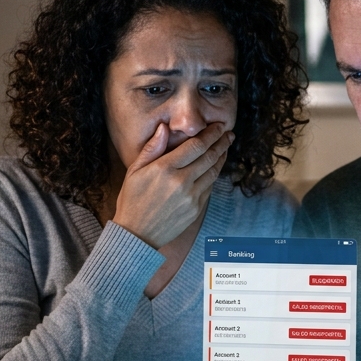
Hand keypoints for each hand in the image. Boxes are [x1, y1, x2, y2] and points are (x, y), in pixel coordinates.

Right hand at [112, 122, 232, 247]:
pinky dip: (214, 174)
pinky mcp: (196, 209)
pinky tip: (214, 167)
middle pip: (209, 156)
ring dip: (221, 157)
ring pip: (213, 172)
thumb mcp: (134, 171)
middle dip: (222, 142)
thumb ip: (152, 148)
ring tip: (225, 147)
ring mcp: (191, 197)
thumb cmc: (132, 200)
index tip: (218, 126)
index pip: (196, 146)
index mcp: (165, 169)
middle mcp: (181, 182)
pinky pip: (210, 187)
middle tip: (228, 133)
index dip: (210, 134)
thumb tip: (164, 127)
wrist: (137, 234)